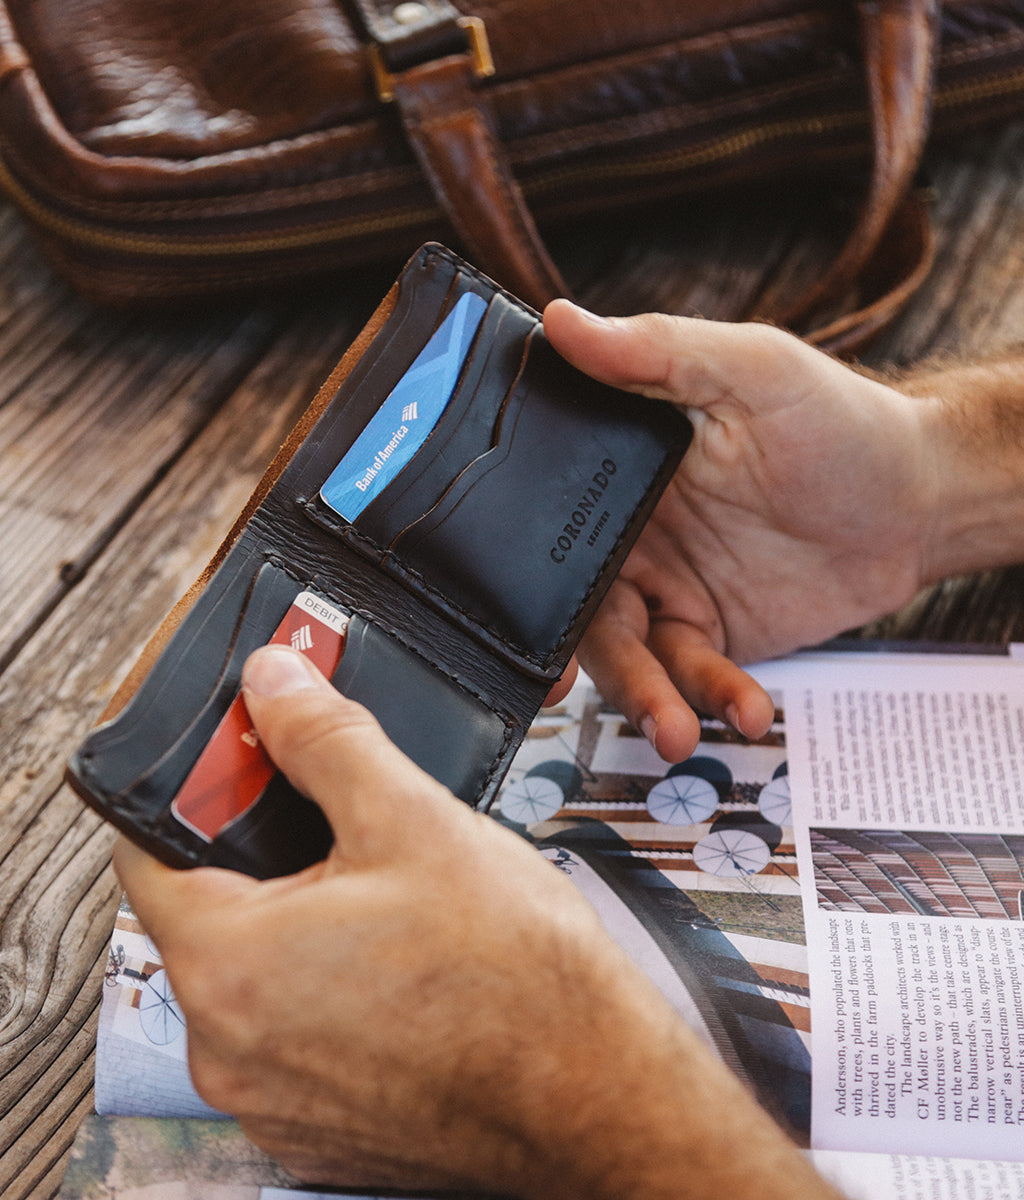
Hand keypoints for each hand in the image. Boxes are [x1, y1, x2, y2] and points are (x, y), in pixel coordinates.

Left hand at [113, 645, 835, 1199]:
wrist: (601, 1100)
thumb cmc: (517, 976)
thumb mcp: (413, 820)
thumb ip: (324, 741)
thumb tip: (271, 683)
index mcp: (229, 965)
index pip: (144, 853)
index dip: (182, 794)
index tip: (228, 768)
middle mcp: (227, 1049)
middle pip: (203, 916)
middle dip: (254, 859)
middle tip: (331, 824)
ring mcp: (271, 1102)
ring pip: (252, 981)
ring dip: (295, 930)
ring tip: (380, 900)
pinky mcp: (319, 1132)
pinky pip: (292, 1039)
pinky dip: (323, 996)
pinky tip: (397, 970)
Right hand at [544, 301, 935, 761]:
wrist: (919, 499)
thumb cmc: (838, 420)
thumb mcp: (751, 368)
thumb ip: (658, 352)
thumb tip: (565, 322)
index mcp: (618, 468)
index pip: (542, 517)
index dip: (513, 569)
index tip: (501, 614)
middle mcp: (629, 531)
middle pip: (574, 603)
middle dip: (571, 658)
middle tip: (561, 694)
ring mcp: (669, 587)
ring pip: (627, 654)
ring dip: (645, 697)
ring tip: (677, 730)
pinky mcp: (710, 633)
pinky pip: (691, 676)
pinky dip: (713, 697)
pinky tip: (747, 710)